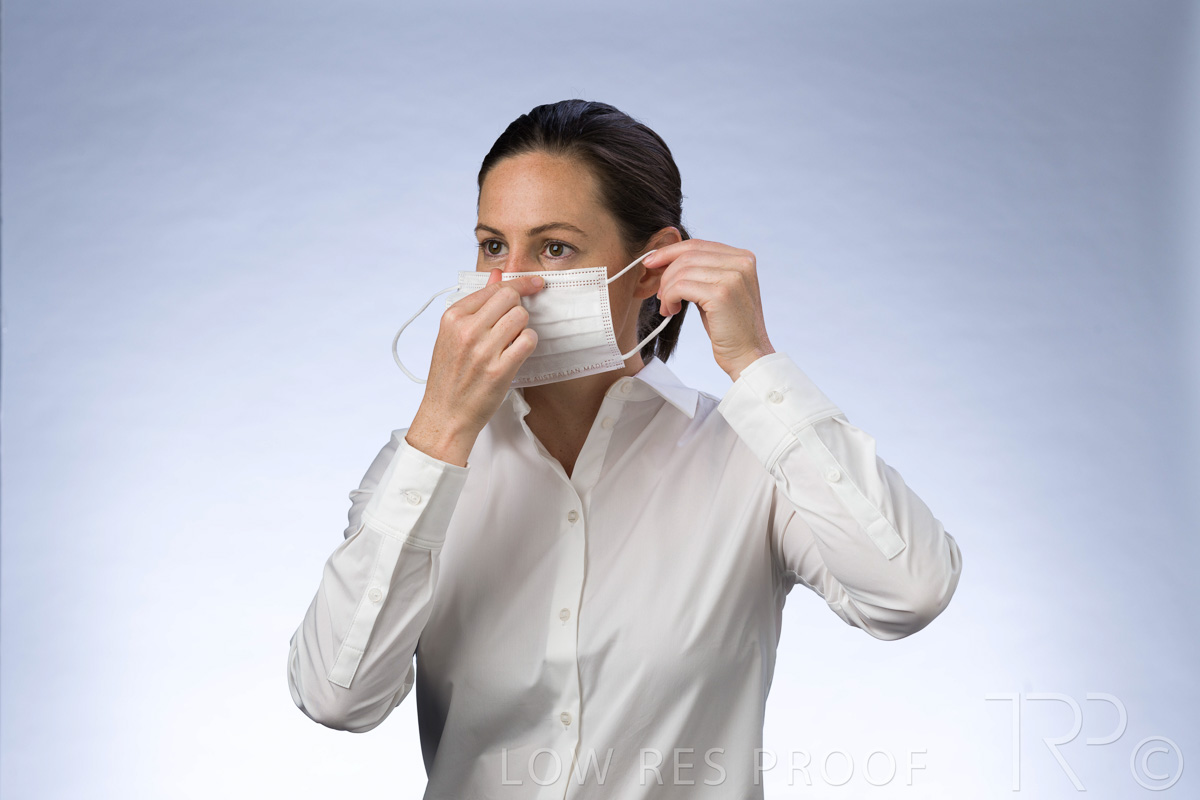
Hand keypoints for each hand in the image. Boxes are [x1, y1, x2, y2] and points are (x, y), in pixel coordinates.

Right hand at [406, 269, 543, 465]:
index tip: (534, 282)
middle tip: (514, 323)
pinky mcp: (499, 370)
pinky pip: (528, 341)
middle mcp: (466, 330)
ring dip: (523, 327)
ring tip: (511, 341)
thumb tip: (496, 274)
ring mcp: (483, 351)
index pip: (494, 288)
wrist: (445, 414)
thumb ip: (477, 303)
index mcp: (453, 317)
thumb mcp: (453, 334)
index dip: (519, 283)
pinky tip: (518, 351)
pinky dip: (529, 343)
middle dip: (519, 307)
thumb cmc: (450, 375)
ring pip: (521, 317)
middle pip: (510, 298)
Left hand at [642, 240, 774, 380]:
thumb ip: (702, 272)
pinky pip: (680, 287)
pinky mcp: (721, 294)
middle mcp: (741, 263)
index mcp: (743, 258)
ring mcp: (733, 277)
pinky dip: (669, 298)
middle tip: (659, 294)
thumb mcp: (717, 291)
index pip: (698, 245)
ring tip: (668, 307)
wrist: (748, 356)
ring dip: (666, 290)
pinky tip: (672, 311)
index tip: (651, 262)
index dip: (670, 251)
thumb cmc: (729, 327)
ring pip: (682, 271)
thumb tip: (666, 259)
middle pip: (688, 255)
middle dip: (666, 273)